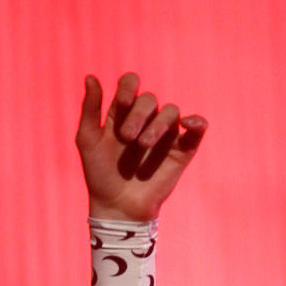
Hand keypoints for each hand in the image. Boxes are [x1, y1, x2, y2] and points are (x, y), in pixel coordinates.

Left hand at [76, 73, 206, 221]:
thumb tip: (90, 77)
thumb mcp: (88, 141)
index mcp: (123, 113)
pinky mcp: (181, 150)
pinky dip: (196, 122)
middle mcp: (145, 120)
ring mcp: (164, 135)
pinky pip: (197, 128)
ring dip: (158, 124)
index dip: (128, 87)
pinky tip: (188, 124)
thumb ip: (90, 109)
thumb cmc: (99, 175)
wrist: (117, 208)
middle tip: (127, 137)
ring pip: (171, 111)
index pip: (131, 84)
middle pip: (149, 99)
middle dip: (139, 113)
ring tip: (144, 144)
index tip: (122, 102)